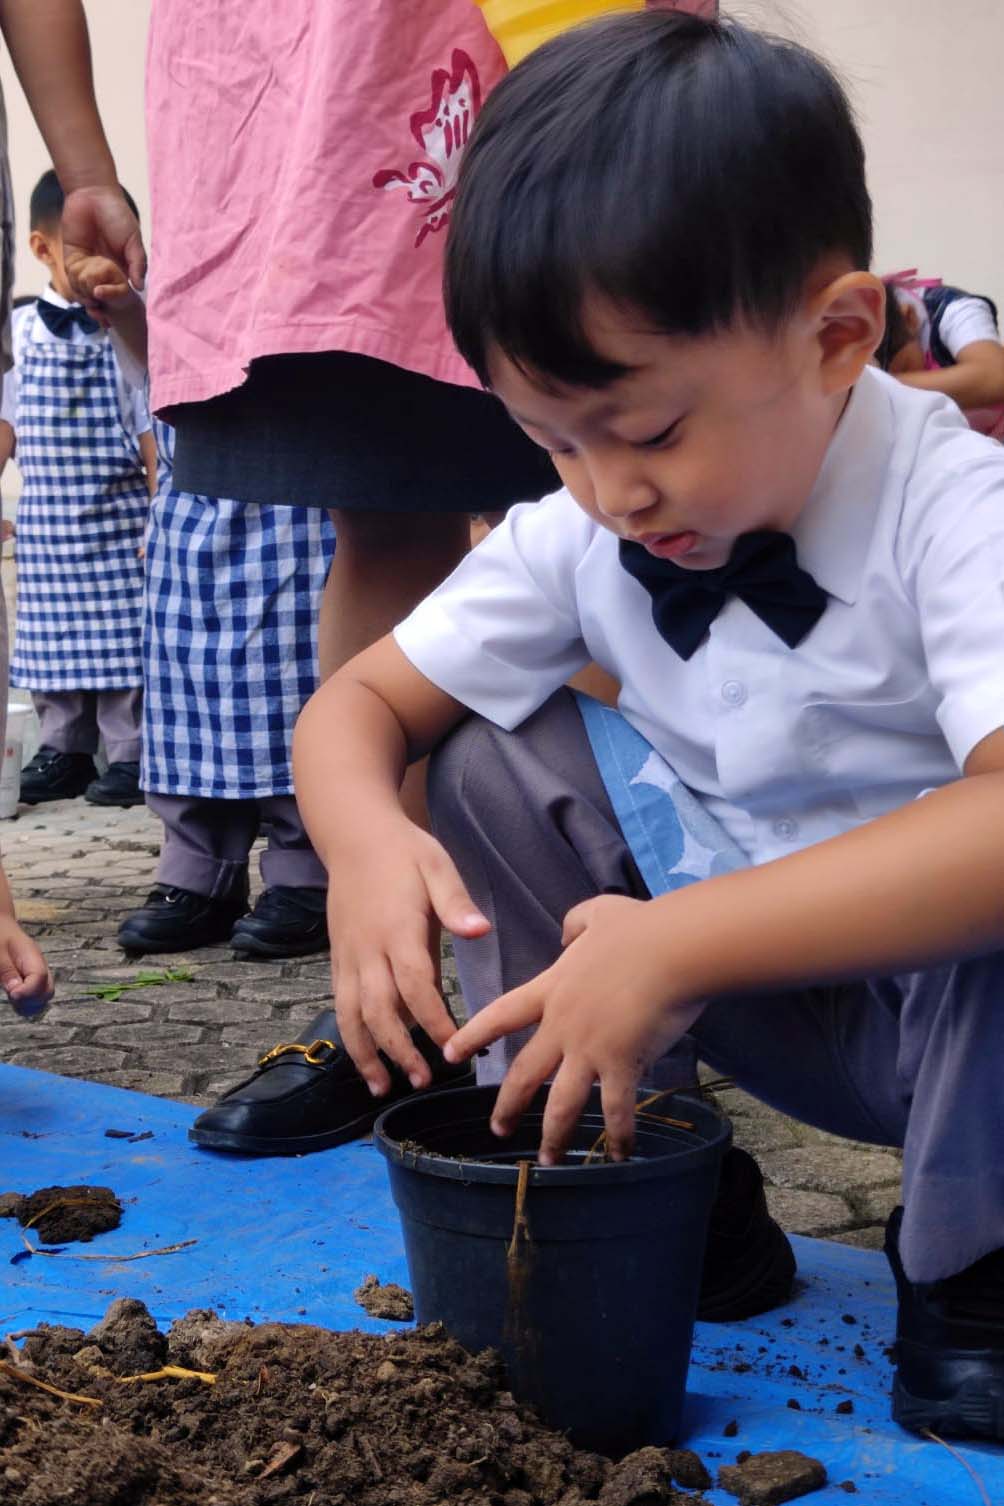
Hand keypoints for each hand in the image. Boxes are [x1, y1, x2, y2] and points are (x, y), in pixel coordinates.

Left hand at [0, 916, 53, 1012]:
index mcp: (33, 956)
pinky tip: (15, 994)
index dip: (27, 991)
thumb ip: (7, 970)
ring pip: (44, 997)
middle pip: (47, 992)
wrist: (2, 926)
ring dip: (29, 1003)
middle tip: (11, 994)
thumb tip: (15, 991)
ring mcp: (38, 973)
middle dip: (30, 999)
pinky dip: (27, 1001)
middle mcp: (40, 966)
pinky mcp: (32, 979)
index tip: (12, 993)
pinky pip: (36, 996)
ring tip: (12, 995)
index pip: (40, 978)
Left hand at [60, 185, 145, 307]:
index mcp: (121, 269)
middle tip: (101, 315)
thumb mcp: (133, 241)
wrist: (93, 194)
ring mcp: (87, 266)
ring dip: (87, 298)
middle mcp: (103, 271)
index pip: (118, 294)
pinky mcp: (72, 258)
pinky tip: (84, 283)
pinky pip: (73, 277)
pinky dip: (77, 284)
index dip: (116, 305)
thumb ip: (137, 263)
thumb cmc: (118, 215)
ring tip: (93, 297)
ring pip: (85, 291)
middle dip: (99, 310)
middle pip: (100, 298)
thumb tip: (140, 287)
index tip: (116, 314)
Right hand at [328, 818, 489, 1095]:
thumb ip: (456, 902)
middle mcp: (367, 950)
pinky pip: (340, 1004)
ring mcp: (348, 956)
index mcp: (397, 930)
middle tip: (422, 1080)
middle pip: (379, 1011)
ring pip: (350, 1015)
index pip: (416, 986)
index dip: (433, 1020)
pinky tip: (363, 1058)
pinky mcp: (338, 958)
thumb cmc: (404, 852)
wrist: (353, 835)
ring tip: (382, 1087)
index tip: (454, 1045)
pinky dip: (349, 1035)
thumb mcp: (436, 865)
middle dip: (399, 1050)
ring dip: (365, 1054)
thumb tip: (480, 931)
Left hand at [445, 894, 704, 1163]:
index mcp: (552, 989)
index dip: (474, 1034)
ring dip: (554, 1134)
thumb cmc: (639, 929)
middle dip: (509, 1104)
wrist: (671, 950)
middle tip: (497, 1130)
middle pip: (526, 1072)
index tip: (450, 1053)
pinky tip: (619, 1156)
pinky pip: (616, 1109)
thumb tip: (565, 933)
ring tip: (548, 1159)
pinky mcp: (621, 1064)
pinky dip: (617, 1136)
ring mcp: (590, 1049)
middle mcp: (563, 1025)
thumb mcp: (597, 914)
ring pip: (562, 1102)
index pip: (502, 1014)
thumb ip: (575, 923)